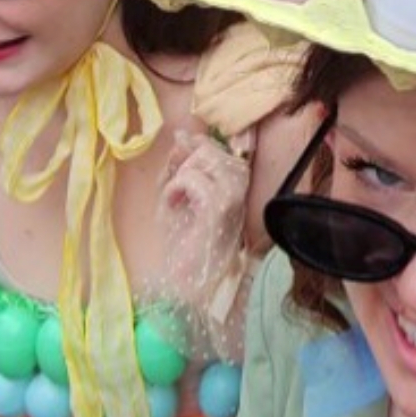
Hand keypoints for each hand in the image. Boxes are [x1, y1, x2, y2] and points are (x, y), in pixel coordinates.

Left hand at [158, 130, 252, 304]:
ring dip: (179, 178)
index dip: (191, 149)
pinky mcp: (219, 204)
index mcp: (236, 182)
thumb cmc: (182, 241)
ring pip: (202, 159)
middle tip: (175, 194)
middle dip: (183, 165)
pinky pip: (191, 178)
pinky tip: (174, 207)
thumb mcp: (178, 193)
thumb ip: (181, 165)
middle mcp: (241, 185)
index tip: (176, 165)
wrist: (185, 280)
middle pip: (208, 149)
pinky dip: (174, 190)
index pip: (215, 146)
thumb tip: (182, 136)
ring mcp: (234, 194)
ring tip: (175, 201)